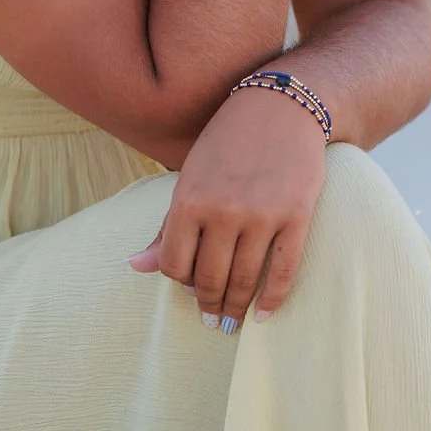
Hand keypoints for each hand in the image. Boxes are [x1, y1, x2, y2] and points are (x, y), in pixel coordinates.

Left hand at [126, 87, 327, 326]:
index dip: (179, 282)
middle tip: (212, 320)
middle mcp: (222, 211)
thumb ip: (166, 227)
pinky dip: (272, 300)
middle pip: (209, 278)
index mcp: (188, 200)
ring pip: (245, 281)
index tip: (188, 288)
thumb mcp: (188, 178)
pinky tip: (263, 314)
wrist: (279, 109)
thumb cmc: (226, 143)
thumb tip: (134, 268)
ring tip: (232, 322)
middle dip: (209, 304)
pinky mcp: (296, 217)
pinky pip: (283, 272)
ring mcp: (261, 216)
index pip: (174, 264)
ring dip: (236, 308)